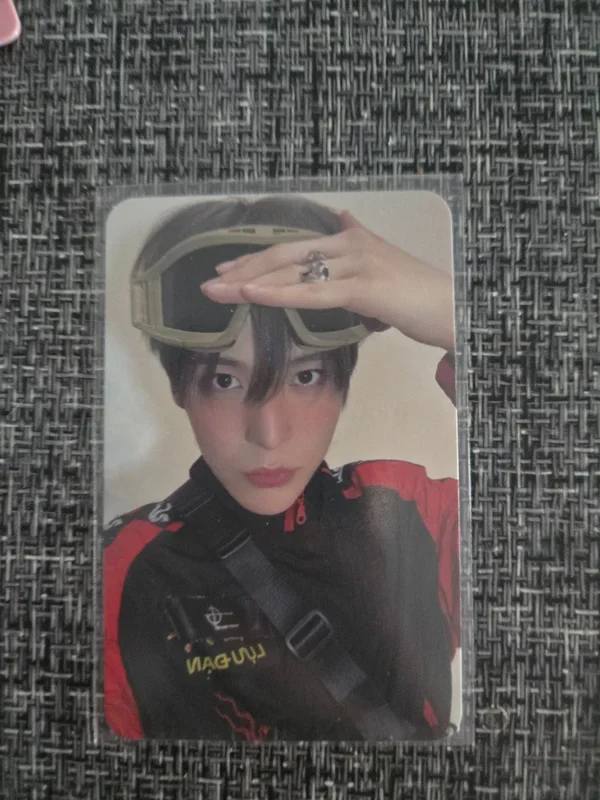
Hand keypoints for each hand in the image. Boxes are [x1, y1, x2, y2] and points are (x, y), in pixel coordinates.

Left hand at [201, 211, 454, 351]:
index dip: (258, 261)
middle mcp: (349, 244)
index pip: (293, 249)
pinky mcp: (363, 287)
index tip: (229, 274)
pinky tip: (252, 296)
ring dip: (251, 283)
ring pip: (293, 272)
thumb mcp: (385, 260)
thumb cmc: (418, 292)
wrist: (454, 307)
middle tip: (210, 285)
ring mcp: (356, 263)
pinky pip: (313, 291)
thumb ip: (361, 239)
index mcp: (349, 239)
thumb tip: (346, 217)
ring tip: (218, 292)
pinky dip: (279, 294)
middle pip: (285, 256)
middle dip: (244, 271)